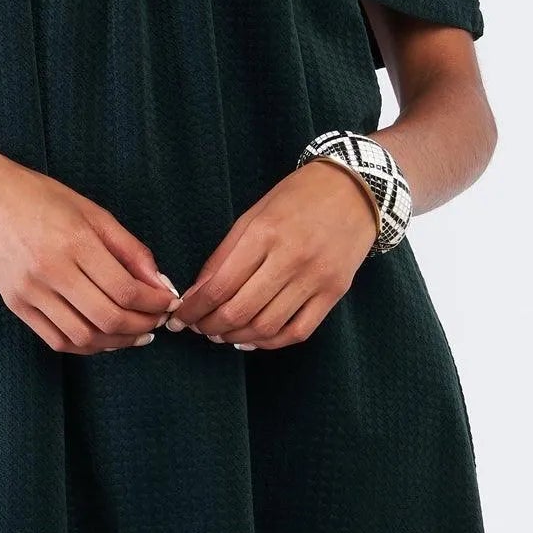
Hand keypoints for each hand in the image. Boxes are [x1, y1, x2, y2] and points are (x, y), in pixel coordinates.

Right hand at [0, 151, 180, 352]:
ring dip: (117, 341)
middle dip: (142, 326)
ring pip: (84, 336)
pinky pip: (57, 340)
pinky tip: (104, 336)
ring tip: (135, 333)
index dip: (155, 303)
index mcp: (75, 241)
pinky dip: (87, 346)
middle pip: (108, 318)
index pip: (126, 289)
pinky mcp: (16, 305)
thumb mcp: (93, 212)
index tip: (168, 302)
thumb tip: (160, 283)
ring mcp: (30, 291)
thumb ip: (130, 249)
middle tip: (156, 321)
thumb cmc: (42, 198)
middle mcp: (51, 270)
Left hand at [170, 160, 378, 348]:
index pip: (219, 285)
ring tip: (221, 335)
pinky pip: (298, 331)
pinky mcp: (335, 292)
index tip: (180, 317)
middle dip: (210, 326)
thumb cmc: (296, 198)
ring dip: (236, 337)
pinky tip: (254, 338)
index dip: (194, 308)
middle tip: (198, 328)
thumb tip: (196, 293)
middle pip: (240, 311)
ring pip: (267, 326)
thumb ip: (224, 255)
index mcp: (264, 233)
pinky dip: (271, 342)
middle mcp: (291, 258)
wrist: (353, 189)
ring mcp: (316, 278)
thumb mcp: (252, 216)